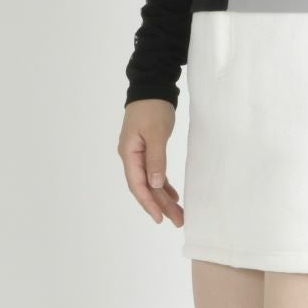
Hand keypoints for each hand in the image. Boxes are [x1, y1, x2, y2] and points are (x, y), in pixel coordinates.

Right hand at [118, 99, 184, 226]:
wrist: (152, 87)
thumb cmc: (153, 108)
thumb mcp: (156, 133)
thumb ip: (156, 159)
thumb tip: (155, 185)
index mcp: (129, 153)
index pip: (137, 184)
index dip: (148, 203)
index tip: (160, 218)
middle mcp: (131, 156)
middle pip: (145, 187)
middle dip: (160, 204)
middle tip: (178, 220)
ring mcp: (138, 153)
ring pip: (151, 181)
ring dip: (163, 197)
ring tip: (178, 213)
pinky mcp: (148, 149)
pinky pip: (154, 172)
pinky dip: (164, 184)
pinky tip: (173, 195)